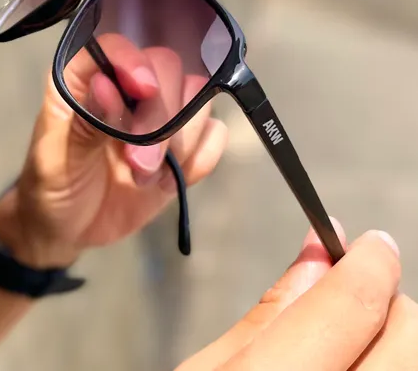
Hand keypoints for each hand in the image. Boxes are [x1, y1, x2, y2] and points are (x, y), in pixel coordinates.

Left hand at [0, 34, 227, 266]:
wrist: (69, 228)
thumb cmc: (51, 185)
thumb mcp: (56, 158)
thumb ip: (83, 123)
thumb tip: (106, 84)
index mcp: (84, 80)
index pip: (116, 48)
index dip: (133, 61)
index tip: (143, 89)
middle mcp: (126, 89)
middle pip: (167, 68)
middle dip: (160, 118)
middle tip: (137, 163)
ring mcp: (159, 116)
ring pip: (197, 100)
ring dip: (180, 141)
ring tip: (144, 177)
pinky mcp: (182, 147)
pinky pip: (213, 137)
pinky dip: (201, 159)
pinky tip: (168, 182)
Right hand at [179, 220, 406, 370]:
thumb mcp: (204, 370)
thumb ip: (268, 314)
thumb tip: (317, 255)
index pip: (352, 307)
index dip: (369, 262)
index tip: (371, 243)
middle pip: (407, 336)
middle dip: (384, 304)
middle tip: (347, 301)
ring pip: (411, 361)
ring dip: (390, 341)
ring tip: (345, 342)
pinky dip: (383, 364)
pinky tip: (348, 363)